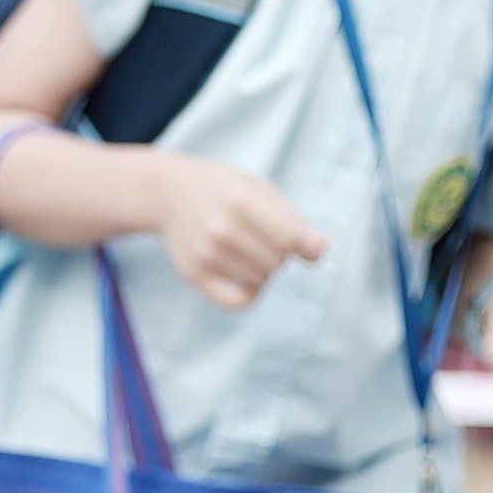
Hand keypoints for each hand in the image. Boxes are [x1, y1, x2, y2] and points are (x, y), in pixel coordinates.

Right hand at [150, 156, 327, 308]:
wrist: (171, 193)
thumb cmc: (225, 192)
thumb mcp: (261, 191)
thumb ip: (294, 221)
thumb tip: (320, 250)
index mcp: (242, 200)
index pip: (290, 240)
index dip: (303, 244)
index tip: (301, 239)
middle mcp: (221, 228)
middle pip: (277, 261)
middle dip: (279, 253)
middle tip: (261, 237)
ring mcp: (205, 253)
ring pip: (261, 281)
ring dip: (264, 270)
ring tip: (248, 250)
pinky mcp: (194, 274)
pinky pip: (238, 302)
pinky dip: (251, 294)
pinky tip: (247, 278)